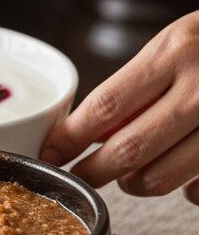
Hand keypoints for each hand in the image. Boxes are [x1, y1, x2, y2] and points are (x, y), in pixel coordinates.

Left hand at [41, 12, 198, 203]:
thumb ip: (136, 85)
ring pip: (160, 178)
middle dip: (94, 170)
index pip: (105, 106)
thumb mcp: (177, 45)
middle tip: (81, 175)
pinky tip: (184, 172)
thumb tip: (88, 132)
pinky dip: (184, 189)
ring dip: (135, 183)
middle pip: (128, 149)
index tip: (49, 153)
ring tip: (132, 173)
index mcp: (177, 53)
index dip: (69, 137)